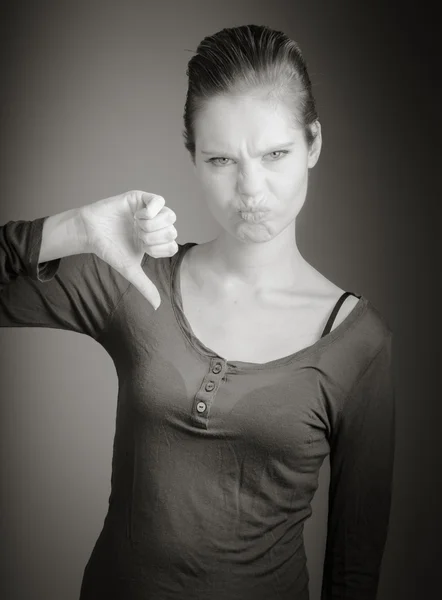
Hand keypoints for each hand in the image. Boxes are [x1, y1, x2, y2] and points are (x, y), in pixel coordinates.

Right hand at [77, 190, 177, 309]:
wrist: (90, 234)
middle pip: (173, 231)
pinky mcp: (140, 198)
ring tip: (137, 226)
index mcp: (156, 241)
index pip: (173, 245)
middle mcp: (156, 226)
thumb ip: (145, 286)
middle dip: (154, 238)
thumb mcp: (130, 270)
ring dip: (153, 225)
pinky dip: (151, 211)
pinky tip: (138, 216)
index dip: (159, 249)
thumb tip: (157, 306)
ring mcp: (149, 211)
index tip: (143, 249)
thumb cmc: (110, 250)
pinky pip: (159, 200)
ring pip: (170, 215)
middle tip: (138, 237)